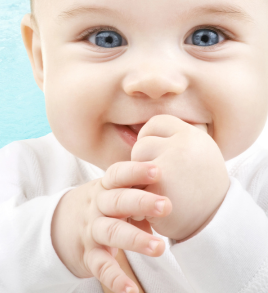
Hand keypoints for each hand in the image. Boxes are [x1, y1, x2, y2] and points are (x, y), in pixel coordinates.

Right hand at [51, 161, 171, 292]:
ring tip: (159, 248)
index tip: (157, 171)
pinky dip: (115, 279)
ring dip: (135, 239)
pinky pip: (101, 266)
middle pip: (116, 201)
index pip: (117, 175)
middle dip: (141, 202)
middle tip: (166, 206)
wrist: (58, 225)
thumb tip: (173, 193)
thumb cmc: (100, 206)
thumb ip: (136, 191)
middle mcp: (96, 207)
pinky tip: (131, 290)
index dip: (135, 171)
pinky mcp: (88, 255)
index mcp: (104, 188)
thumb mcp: (112, 192)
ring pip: (111, 232)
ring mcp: (91, 231)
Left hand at [132, 115, 229, 240]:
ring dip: (139, 180)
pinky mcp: (156, 188)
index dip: (151, 138)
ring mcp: (169, 166)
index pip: (156, 123)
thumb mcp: (197, 154)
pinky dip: (138, 198)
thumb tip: (138, 128)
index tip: (158, 155)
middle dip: (145, 162)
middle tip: (162, 180)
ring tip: (160, 192)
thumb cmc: (200, 188)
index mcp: (193, 135)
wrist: (215, 224)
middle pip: (142, 144)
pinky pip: (132, 186)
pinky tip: (155, 207)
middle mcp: (183, 147)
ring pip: (134, 165)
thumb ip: (173, 140)